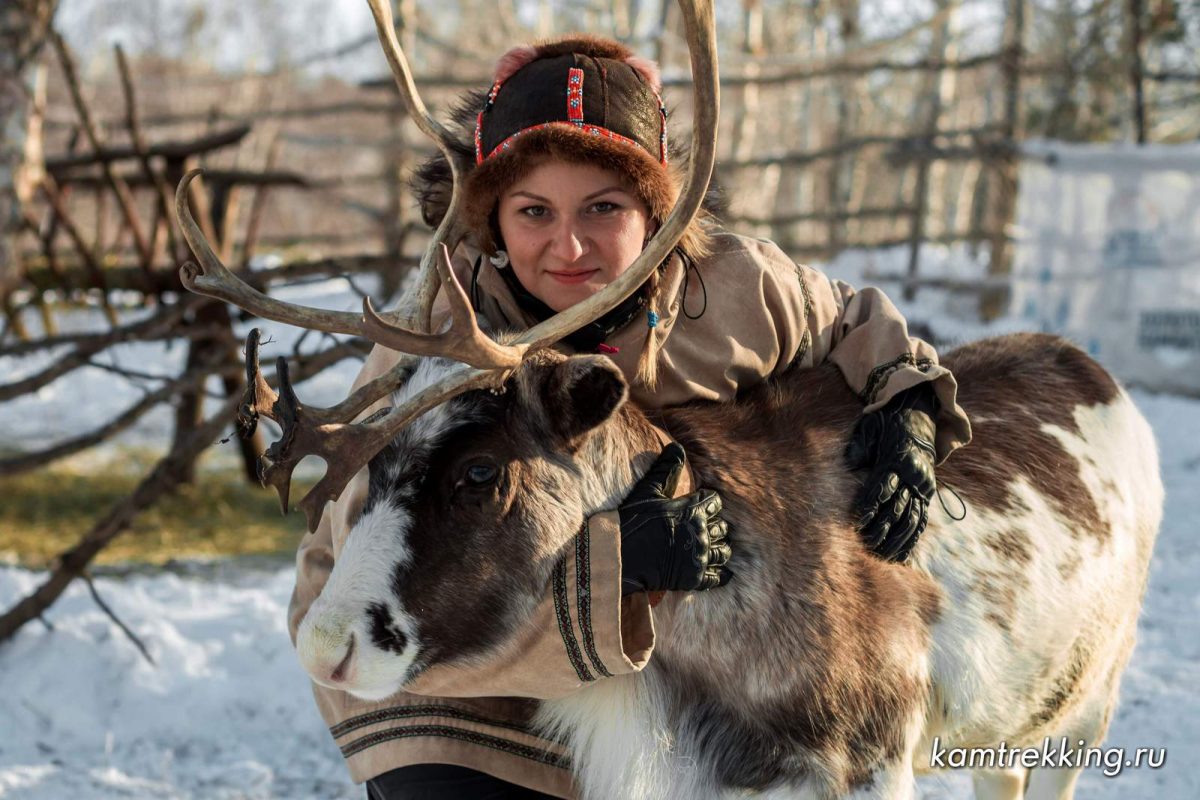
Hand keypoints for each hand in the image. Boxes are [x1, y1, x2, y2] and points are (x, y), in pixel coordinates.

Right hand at [618, 443, 732, 594]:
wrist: (620, 555)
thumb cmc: (632, 520)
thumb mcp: (648, 489)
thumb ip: (666, 468)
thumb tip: (677, 446)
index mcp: (693, 510)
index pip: (714, 502)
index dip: (708, 502)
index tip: (701, 504)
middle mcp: (701, 533)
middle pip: (722, 527)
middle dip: (715, 525)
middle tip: (705, 527)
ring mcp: (699, 557)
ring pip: (723, 551)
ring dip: (719, 548)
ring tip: (712, 547)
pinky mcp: (694, 579)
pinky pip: (717, 578)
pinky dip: (721, 575)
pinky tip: (721, 573)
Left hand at [845, 383, 938, 561]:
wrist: (919, 415)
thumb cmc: (887, 422)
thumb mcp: (870, 427)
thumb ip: (860, 446)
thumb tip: (850, 463)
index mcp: (898, 459)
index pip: (882, 487)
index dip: (870, 506)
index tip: (857, 522)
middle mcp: (914, 475)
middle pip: (897, 508)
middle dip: (880, 529)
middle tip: (865, 546)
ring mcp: (923, 486)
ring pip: (912, 519)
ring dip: (896, 540)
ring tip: (881, 556)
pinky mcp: (928, 493)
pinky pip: (921, 521)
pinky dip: (911, 540)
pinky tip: (902, 556)